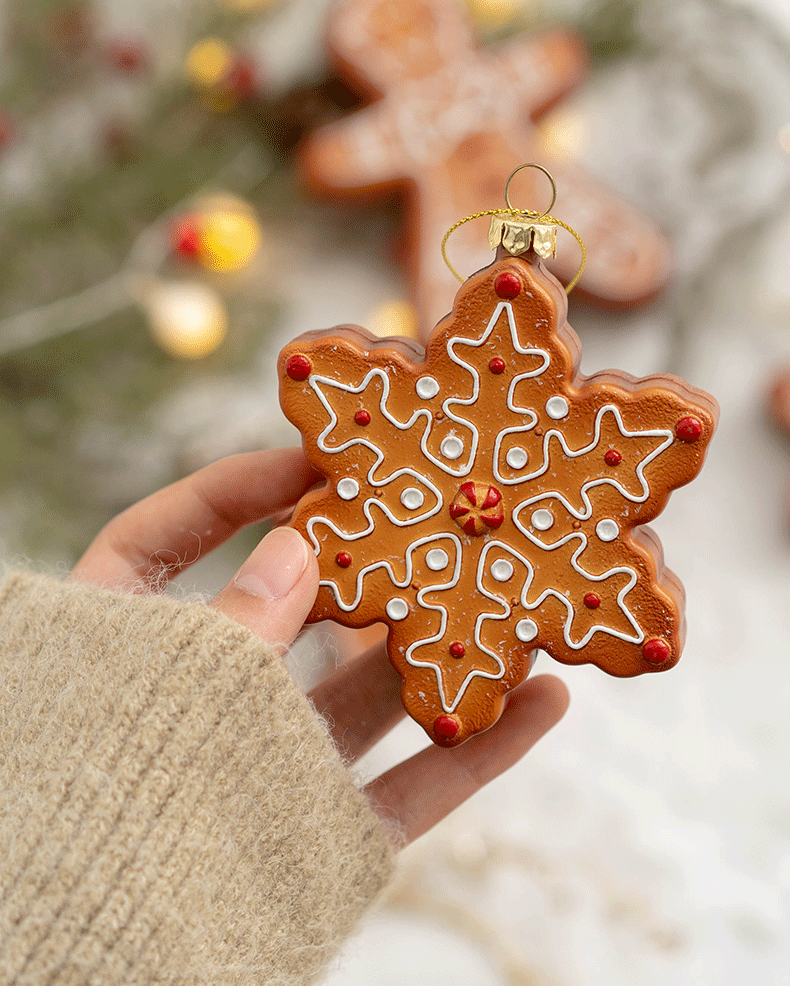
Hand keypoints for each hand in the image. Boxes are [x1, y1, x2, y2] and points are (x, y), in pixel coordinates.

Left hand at [74, 448, 568, 845]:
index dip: (231, 488)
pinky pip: (406, 786)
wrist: (98, 959)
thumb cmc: (99, 809)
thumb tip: (300, 545)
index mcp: (119, 650)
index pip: (165, 538)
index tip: (311, 459)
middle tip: (432, 515)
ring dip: (438, 651)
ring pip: (362, 697)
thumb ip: (237, 622)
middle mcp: (193, 702)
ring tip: (512, 598)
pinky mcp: (318, 834)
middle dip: (364, 566)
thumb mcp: (162, 689)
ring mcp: (262, 769)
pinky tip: (542, 703)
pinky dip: (473, 747)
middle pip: (288, 610)